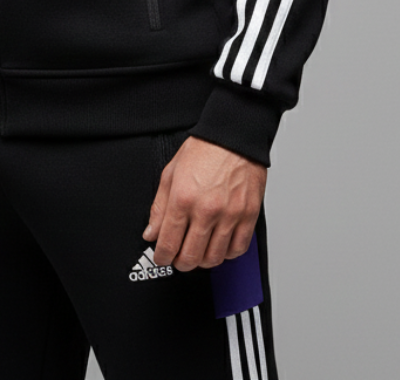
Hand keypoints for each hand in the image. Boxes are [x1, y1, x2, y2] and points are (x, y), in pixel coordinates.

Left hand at [143, 136, 265, 270]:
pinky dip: (226, 253)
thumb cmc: (204, 150)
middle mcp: (206, 209)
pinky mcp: (248, 216)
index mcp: (183, 198)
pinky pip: (237, 249)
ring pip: (214, 258)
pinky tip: (219, 245)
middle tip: (178, 258)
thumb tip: (151, 232)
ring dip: (202, 261)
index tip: (161, 257)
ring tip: (198, 252)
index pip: (168, 243)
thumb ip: (159, 206)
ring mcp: (229, 214)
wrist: (234, 137)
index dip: (161, 256)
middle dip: (180, 263)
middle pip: (190, 257)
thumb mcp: (171, 173)